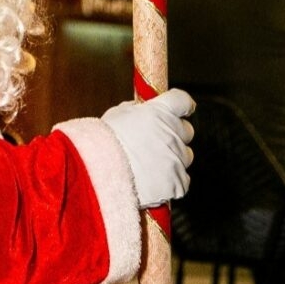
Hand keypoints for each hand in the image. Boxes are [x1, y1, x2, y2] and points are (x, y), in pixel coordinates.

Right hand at [101, 89, 194, 207]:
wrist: (98, 172)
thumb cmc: (103, 143)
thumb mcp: (116, 115)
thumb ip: (134, 110)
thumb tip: (140, 110)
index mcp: (160, 111)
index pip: (182, 101)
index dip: (182, 107)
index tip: (181, 111)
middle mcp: (173, 132)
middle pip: (186, 131)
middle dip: (174, 135)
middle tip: (155, 143)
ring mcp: (177, 158)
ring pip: (184, 156)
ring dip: (172, 159)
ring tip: (149, 166)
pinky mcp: (177, 182)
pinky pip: (181, 181)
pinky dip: (170, 182)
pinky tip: (152, 181)